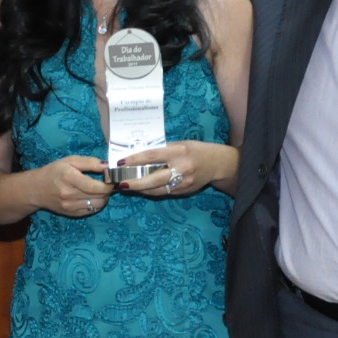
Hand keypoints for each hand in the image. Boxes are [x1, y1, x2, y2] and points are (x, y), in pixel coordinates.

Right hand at [34, 155, 111, 217]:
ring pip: (98, 205)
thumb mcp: (70, 160)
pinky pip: (92, 210)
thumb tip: (108, 166)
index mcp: (69, 178)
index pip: (95, 186)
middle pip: (99, 196)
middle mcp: (69, 195)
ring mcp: (70, 206)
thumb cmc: (54, 172)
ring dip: (104, 197)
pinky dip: (97, 203)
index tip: (113, 178)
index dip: (109, 184)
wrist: (36, 189)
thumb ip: (90, 162)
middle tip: (109, 182)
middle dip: (109, 189)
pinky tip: (93, 196)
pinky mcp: (71, 214)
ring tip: (101, 189)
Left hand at [115, 140, 229, 198]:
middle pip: (153, 178)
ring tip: (127, 186)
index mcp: (178, 151)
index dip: (134, 160)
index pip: (152, 156)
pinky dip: (151, 191)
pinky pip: (163, 193)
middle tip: (120, 183)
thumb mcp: (179, 144)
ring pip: (156, 189)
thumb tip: (138, 156)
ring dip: (140, 189)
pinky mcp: (184, 191)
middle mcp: (181, 168)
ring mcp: (183, 182)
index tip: (121, 162)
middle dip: (134, 182)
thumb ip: (162, 150)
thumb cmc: (195, 150)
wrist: (217, 163)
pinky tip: (142, 189)